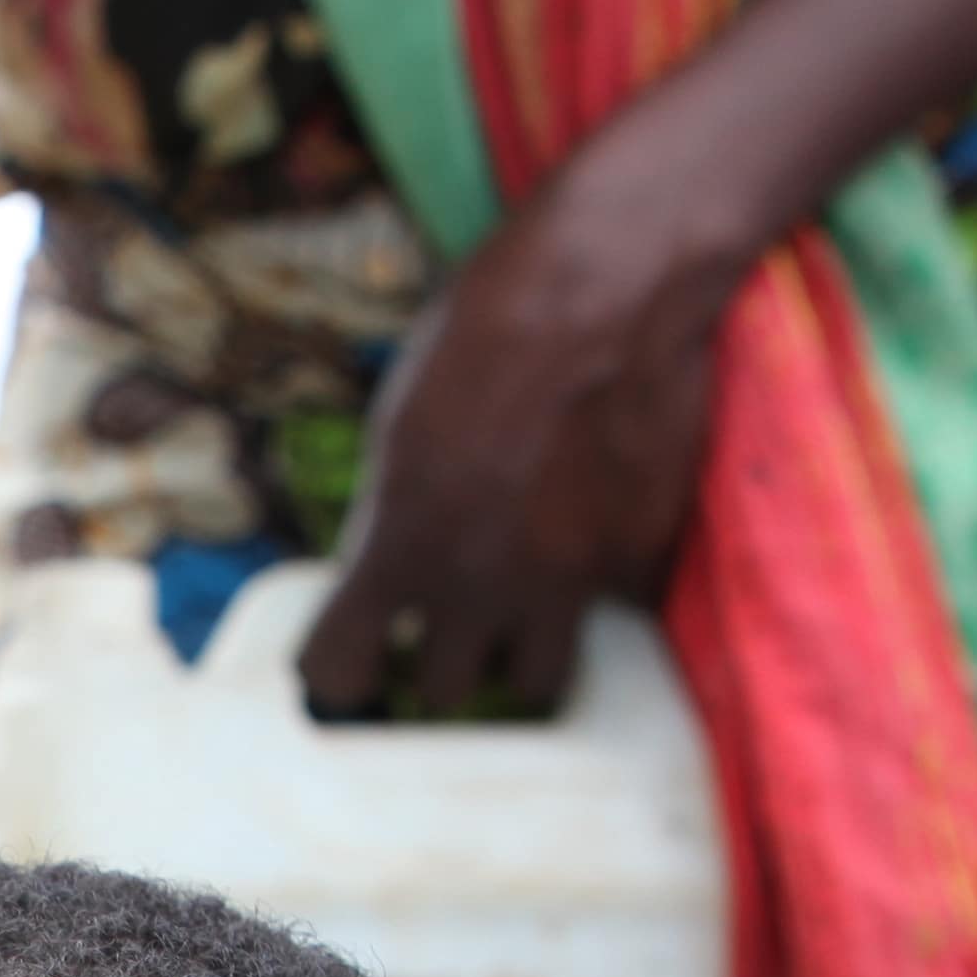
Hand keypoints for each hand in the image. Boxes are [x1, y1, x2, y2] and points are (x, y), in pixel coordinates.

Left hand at [299, 160, 744, 725]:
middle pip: (443, 690)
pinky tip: (596, 543)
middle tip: (450, 618)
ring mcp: (565, 583)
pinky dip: (600, 596)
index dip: (341, 667)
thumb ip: (395, 512)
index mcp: (400, 545)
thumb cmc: (488, 328)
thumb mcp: (402, 422)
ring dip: (519, 653)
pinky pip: (613, 617)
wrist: (611, 287)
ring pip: (533, 685)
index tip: (355, 652)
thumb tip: (385, 563)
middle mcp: (477, 584)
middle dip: (440, 658)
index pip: (338, 670)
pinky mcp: (638, 563)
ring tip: (520, 605)